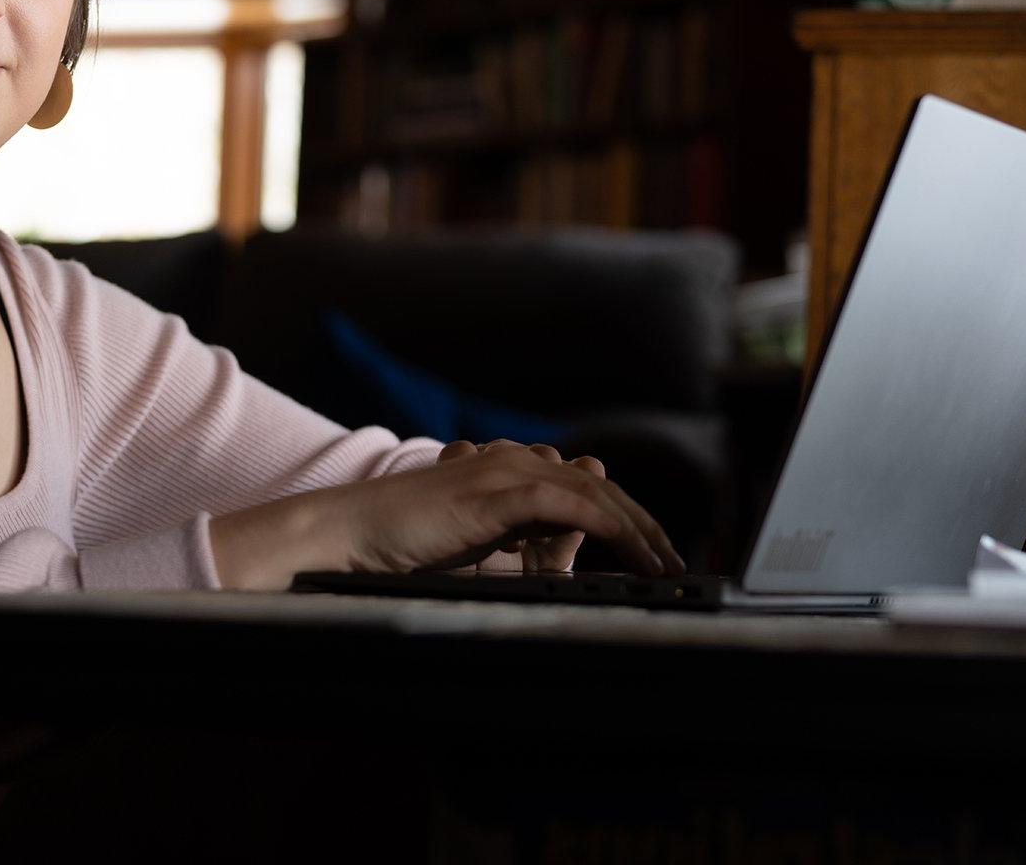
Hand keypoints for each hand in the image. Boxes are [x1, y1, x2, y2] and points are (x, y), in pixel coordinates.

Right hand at [210, 438, 684, 589]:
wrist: (351, 536)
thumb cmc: (404, 548)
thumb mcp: (477, 549)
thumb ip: (521, 543)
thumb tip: (572, 545)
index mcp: (506, 469)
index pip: (582, 488)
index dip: (624, 518)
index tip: (653, 552)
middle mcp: (513, 459)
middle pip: (599, 488)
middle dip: (643, 526)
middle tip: (674, 562)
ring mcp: (507, 470)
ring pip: (594, 494)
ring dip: (639, 532)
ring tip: (666, 565)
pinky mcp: (502, 491)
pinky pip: (575, 506)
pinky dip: (613, 531)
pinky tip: (635, 557)